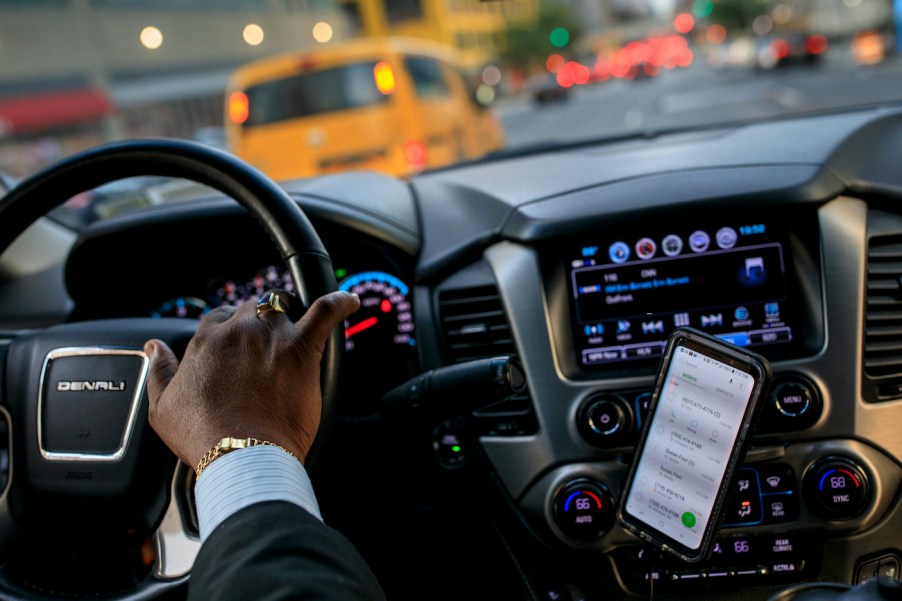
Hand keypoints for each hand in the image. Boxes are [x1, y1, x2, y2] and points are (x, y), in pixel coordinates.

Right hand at [144, 290, 359, 469]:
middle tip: (265, 349)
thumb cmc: (203, 436)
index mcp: (207, 341)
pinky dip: (339, 303)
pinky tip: (349, 300)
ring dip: (288, 318)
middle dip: (258, 323)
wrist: (241, 455)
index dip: (230, 331)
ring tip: (294, 334)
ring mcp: (272, 336)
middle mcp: (239, 331)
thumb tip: (154, 347)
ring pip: (283, 309)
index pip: (220, 318)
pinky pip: (325, 313)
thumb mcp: (163, 407)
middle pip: (252, 310)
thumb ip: (159, 370)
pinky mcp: (302, 349)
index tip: (236, 348)